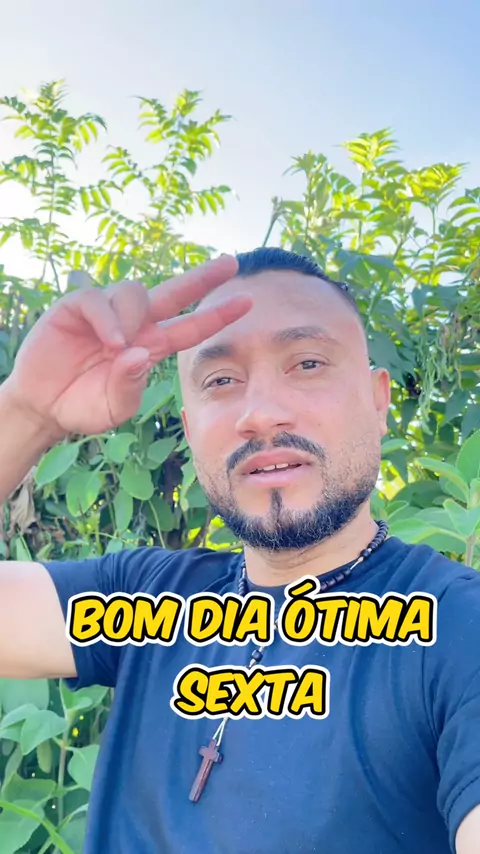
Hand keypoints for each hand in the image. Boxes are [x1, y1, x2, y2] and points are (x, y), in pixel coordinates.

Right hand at [4, 256, 250, 435]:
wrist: (44, 406)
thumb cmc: (84, 405)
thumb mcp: (115, 406)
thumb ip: (129, 384)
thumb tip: (139, 354)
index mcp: (151, 346)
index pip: (191, 326)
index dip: (217, 315)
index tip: (247, 301)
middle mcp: (135, 324)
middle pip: (174, 292)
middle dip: (202, 278)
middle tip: (231, 263)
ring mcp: (107, 313)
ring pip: (135, 293)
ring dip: (133, 317)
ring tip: (118, 347)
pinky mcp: (76, 307)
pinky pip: (98, 300)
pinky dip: (107, 318)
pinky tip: (110, 339)